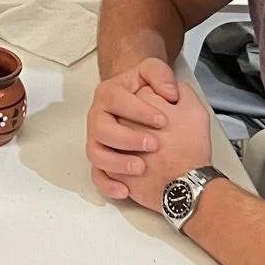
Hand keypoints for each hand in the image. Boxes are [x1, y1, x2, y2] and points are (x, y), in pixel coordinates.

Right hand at [86, 58, 209, 207]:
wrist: (139, 107)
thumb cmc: (147, 93)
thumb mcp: (156, 74)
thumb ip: (161, 75)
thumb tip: (169, 93)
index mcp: (109, 93)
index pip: (117, 99)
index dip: (139, 110)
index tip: (163, 121)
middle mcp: (98, 116)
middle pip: (102, 129)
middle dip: (128, 138)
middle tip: (154, 144)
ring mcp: (97, 140)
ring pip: (96, 154)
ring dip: (117, 163)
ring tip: (141, 168)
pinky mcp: (101, 161)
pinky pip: (97, 176)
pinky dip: (108, 185)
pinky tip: (126, 191)